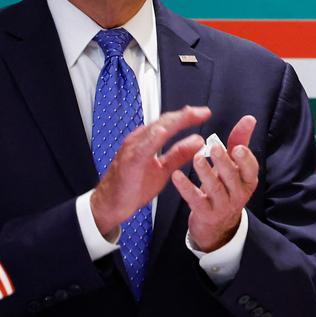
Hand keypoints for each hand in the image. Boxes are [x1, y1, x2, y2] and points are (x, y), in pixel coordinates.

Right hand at [90, 106, 210, 236]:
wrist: (110, 204)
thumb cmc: (132, 187)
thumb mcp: (163, 169)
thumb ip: (179, 154)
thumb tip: (198, 141)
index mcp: (147, 141)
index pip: (169, 123)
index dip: (187, 117)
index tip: (205, 113)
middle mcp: (139, 140)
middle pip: (164, 122)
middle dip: (184, 115)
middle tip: (204, 112)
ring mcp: (132, 149)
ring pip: (154, 131)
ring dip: (172, 122)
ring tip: (188, 115)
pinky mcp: (129, 162)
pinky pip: (142, 147)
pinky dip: (153, 138)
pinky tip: (163, 132)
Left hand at [171, 115, 258, 252]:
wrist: (216, 224)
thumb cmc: (226, 186)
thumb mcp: (235, 166)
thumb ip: (240, 141)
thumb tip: (249, 118)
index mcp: (247, 180)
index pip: (251, 169)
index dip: (245, 159)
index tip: (237, 147)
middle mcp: (237, 194)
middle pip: (232, 178)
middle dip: (224, 162)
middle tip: (214, 147)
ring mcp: (221, 205)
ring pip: (215, 189)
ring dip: (206, 173)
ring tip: (197, 158)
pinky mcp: (205, 213)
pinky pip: (196, 200)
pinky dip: (186, 188)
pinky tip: (177, 176)